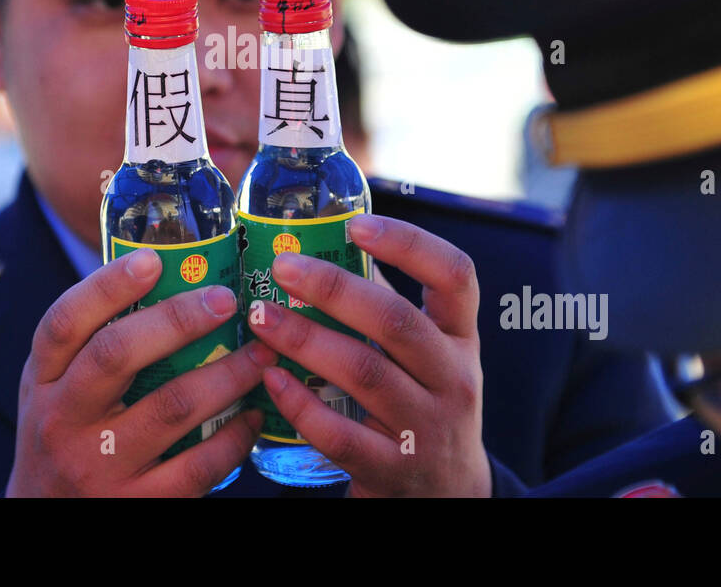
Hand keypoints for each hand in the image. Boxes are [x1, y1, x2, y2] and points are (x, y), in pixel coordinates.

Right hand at [6, 247, 274, 495]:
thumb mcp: (56, 388)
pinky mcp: (137, 504)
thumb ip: (92, 343)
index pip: (64, 323)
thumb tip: (168, 275)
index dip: (106, 287)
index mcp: (44, 380)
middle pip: (116, 355)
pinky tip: (253, 416)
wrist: (47, 519)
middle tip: (227, 299)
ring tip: (260, 353)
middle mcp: (63, 420)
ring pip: (172, 407)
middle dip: (178, 320)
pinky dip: (235, 437)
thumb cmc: (66, 436)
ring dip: (227, 374)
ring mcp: (98, 466)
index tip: (152, 260)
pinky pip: (198, 465)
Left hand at [248, 214, 490, 496]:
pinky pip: (341, 435)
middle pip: (396, 322)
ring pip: (365, 373)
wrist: (448, 496)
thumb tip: (322, 248)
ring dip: (305, 339)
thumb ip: (387, 308)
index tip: (357, 224)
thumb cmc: (424, 403)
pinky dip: (302, 404)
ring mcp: (424, 428)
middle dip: (334, 289)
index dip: (409, 243)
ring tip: (260, 314)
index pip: (456, 276)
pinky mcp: (392, 470)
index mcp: (461, 337)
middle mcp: (452, 379)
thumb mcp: (428, 355)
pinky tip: (270, 379)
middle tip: (283, 265)